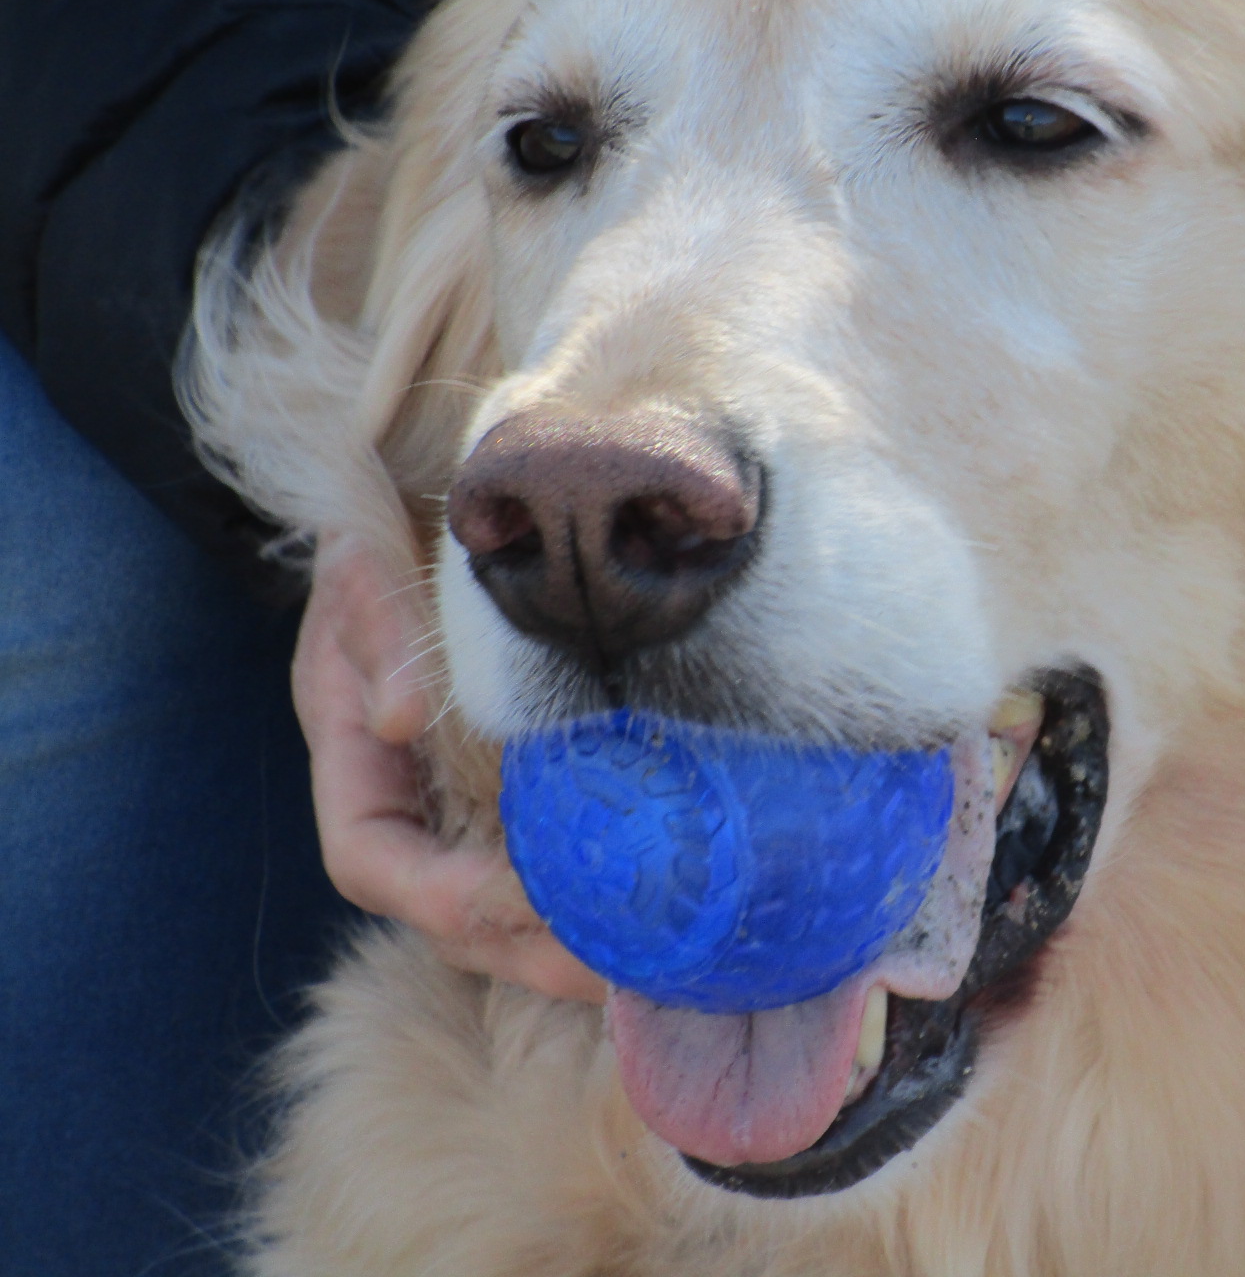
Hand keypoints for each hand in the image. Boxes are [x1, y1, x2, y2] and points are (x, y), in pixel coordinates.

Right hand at [295, 534, 604, 1003]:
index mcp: (351, 759)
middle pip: (445, 912)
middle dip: (522, 950)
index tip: (522, 900)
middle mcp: (403, 798)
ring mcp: (460, 802)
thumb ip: (380, 634)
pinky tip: (661, 909)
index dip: (441, 896)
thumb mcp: (365, 564)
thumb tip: (398, 716)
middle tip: (613, 970)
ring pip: (498, 906)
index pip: (370, 861)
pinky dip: (593, 893)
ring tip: (649, 963)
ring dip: (563, 944)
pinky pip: (548, 861)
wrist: (428, 508)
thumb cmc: (390, 533)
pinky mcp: (519, 791)